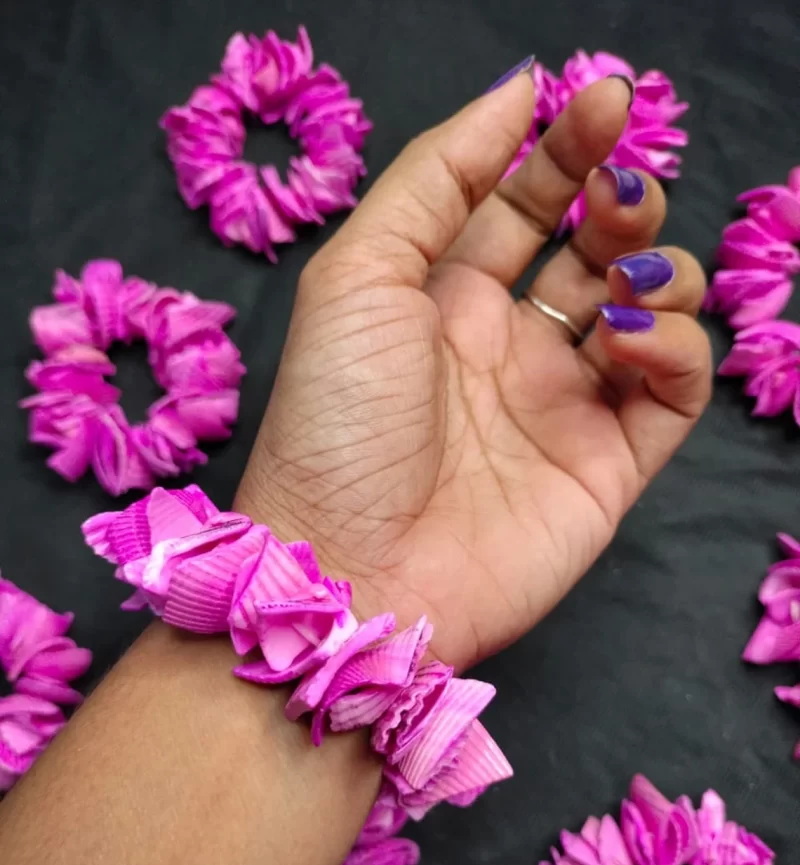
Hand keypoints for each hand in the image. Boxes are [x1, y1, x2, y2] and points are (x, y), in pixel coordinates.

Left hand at [236, 71, 709, 669]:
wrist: (351, 570)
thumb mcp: (358, 274)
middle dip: (623, 203)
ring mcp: (562, 406)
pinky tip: (625, 339)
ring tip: (617, 281)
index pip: (526, 205)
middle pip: (597, 251)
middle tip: (620, 191)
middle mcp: (510, 348)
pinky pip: (674, 389)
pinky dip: (672, 347)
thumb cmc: (336, 425)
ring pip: (651, 313)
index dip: (568, 151)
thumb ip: (437, 176)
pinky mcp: (607, 465)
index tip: (603, 102)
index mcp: (447, 300)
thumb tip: (519, 90)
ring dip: (656, 273)